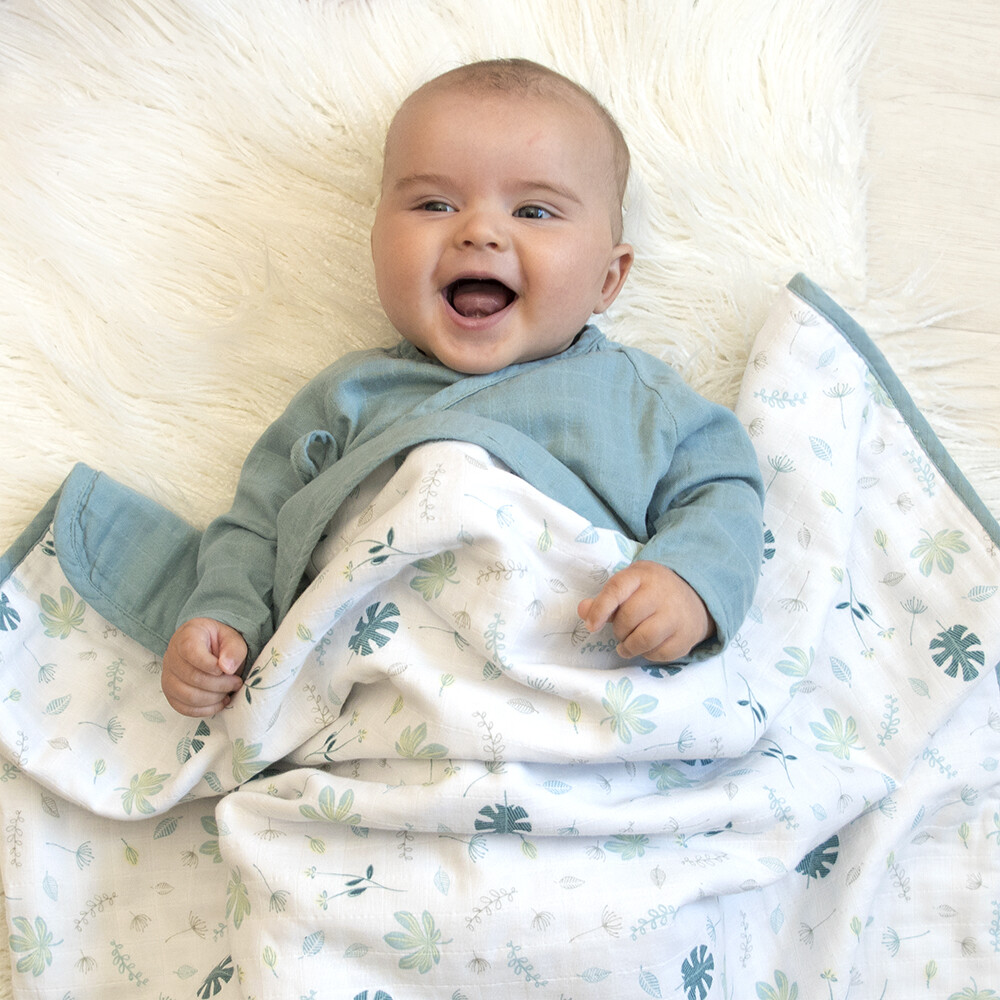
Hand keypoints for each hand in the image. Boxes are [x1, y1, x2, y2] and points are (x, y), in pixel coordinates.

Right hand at [161, 617, 247, 716]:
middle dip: (221, 684)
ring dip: (215, 698)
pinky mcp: (171, 694)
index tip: (227, 669)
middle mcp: (171, 657)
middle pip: (193, 678)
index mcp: (186, 637)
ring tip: (229, 691)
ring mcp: (168, 677)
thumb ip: (233, 649)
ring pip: (188, 696)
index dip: (210, 664)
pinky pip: (185, 709)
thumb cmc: (219, 642)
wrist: (206, 647)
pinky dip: (206, 709)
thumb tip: (226, 668)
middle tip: (236, 682)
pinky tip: (220, 701)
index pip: (191, 652)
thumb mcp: (232, 638)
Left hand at [577, 561, 712, 662]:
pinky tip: (647, 647)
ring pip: (643, 639)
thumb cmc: (652, 591)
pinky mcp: (686, 637)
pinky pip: (658, 654)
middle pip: (628, 618)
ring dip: (629, 647)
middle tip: (621, 631)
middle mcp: (662, 593)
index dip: (600, 609)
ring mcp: (676, 615)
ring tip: (627, 645)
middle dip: (619, 630)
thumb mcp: (629, 586)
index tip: (591, 626)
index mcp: (642, 575)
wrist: (695, 596)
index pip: (616, 590)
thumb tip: (583, 611)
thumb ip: (604, 599)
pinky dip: (647, 654)